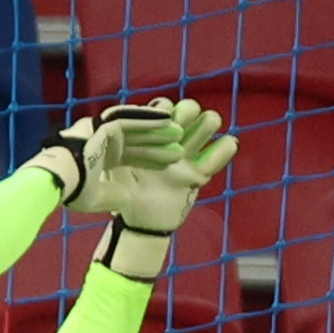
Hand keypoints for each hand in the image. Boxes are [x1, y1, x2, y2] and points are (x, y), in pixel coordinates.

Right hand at [25, 99, 185, 209]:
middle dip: (158, 144)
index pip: (131, 158)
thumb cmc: (74, 190)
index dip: (150, 161)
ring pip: (136, 130)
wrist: (60, 177)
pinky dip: (147, 118)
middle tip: (179, 147)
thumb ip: (114, 196)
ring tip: (177, 131)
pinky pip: (130, 120)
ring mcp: (104, 132)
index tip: (167, 164)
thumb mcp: (98, 198)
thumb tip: (127, 197)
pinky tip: (165, 119)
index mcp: (102, 159)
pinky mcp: (105, 124)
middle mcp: (104, 143)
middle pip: (137, 142)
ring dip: (156, 130)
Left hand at [101, 97, 239, 232]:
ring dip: (207, 124)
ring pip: (207, 125)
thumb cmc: (125, 194)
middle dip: (187, 112)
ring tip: (202, 132)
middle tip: (181, 126)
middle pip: (188, 110)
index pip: (162, 108)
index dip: (164, 111)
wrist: (142, 223)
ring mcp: (188, 155)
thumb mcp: (114, 170)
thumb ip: (114, 152)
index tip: (162, 121)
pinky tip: (227, 143)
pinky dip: (225, 147)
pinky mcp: (201, 173)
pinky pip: (219, 155)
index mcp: (151, 135)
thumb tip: (106, 130)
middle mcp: (172, 140)